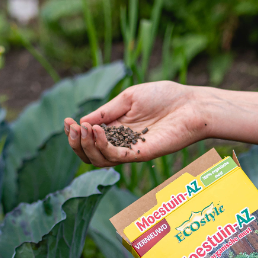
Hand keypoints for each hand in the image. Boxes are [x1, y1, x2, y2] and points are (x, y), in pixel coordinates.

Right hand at [64, 81, 209, 166]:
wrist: (191, 104)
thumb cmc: (164, 97)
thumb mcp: (128, 98)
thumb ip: (106, 111)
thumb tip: (83, 122)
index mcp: (116, 129)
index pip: (89, 140)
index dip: (74, 134)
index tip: (66, 121)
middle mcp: (121, 144)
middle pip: (90, 155)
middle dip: (76, 143)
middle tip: (72, 127)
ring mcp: (131, 151)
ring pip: (99, 160)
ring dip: (86, 146)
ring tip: (85, 128)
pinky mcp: (141, 155)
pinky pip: (116, 157)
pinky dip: (102, 146)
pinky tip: (98, 131)